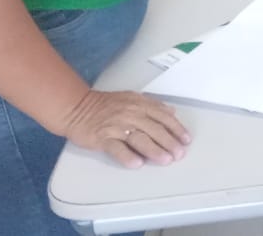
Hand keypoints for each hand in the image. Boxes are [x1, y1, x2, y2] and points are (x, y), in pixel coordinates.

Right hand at [59, 89, 191, 168]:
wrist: (76, 108)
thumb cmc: (104, 105)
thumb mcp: (131, 98)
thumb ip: (152, 105)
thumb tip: (171, 111)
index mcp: (139, 104)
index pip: (163, 117)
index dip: (176, 129)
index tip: (186, 140)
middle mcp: (130, 114)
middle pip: (154, 129)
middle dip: (169, 142)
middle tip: (179, 154)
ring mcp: (116, 126)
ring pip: (139, 138)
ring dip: (154, 150)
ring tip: (165, 160)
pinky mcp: (102, 138)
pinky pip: (116, 148)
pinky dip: (127, 156)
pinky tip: (137, 164)